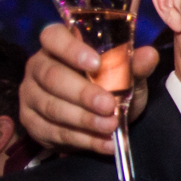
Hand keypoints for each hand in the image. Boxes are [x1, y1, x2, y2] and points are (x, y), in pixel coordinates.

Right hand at [19, 23, 157, 154]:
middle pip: (52, 76)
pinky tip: (105, 143)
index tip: (96, 63)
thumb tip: (149, 55)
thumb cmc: (109, 86)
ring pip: (52, 107)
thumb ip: (134, 66)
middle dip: (83, 93)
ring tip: (110, 126)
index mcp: (58, 46)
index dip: (71, 49)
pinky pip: (55, 132)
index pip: (53, 37)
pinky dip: (84, 139)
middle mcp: (38, 67)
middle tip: (109, 105)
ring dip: (84, 119)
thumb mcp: (127, 76)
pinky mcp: (31, 122)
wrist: (98, 118)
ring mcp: (31, 95)